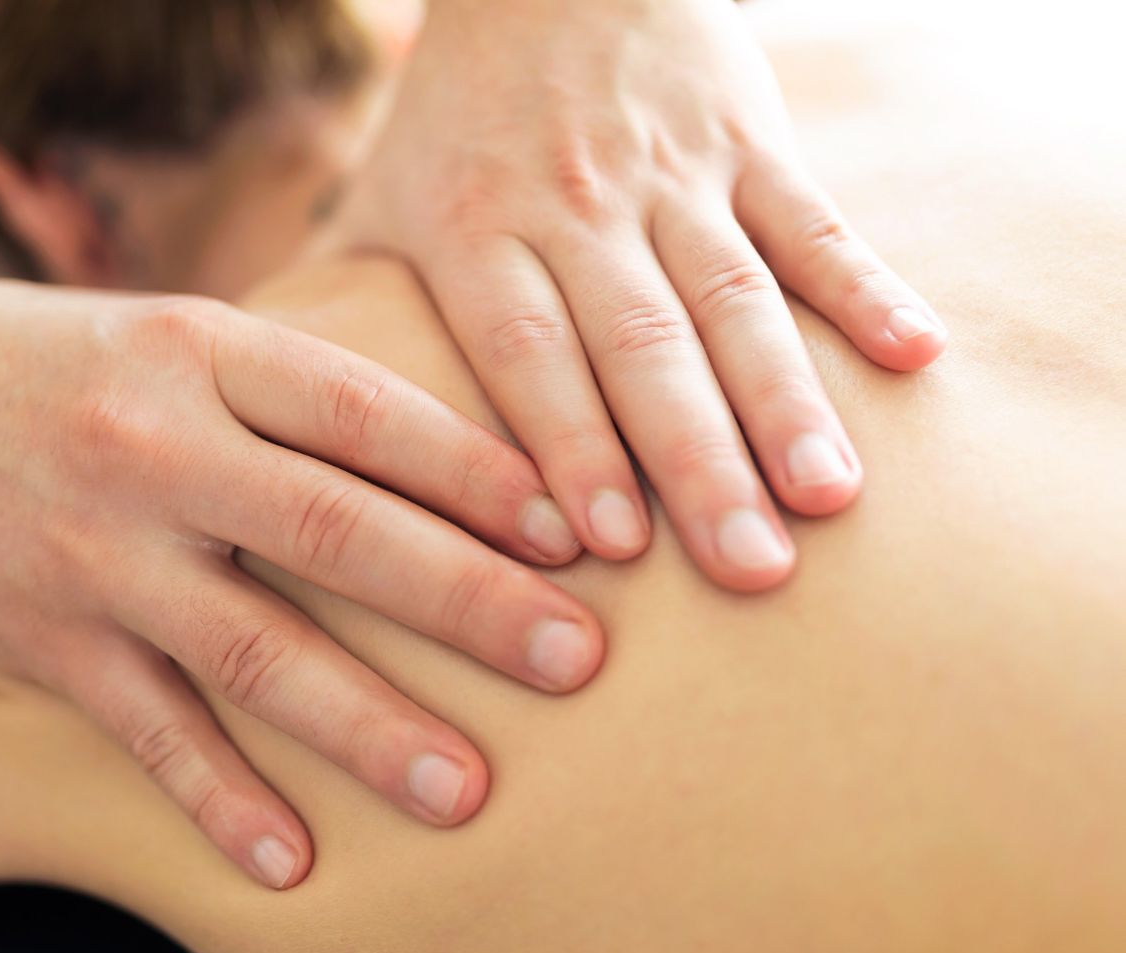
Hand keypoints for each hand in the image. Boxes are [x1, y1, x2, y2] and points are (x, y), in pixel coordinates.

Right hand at [0, 276, 602, 888]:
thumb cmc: (50, 360)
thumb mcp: (173, 333)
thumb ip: (290, 388)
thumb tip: (455, 457)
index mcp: (203, 350)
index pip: (367, 414)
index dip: (479, 473)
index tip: (575, 532)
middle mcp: (155, 448)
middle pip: (337, 531)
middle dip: (468, 602)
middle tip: (577, 662)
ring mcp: (95, 550)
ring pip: (254, 650)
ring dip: (368, 727)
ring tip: (465, 792)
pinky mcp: (41, 637)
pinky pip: (149, 730)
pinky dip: (220, 800)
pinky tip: (292, 861)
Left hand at [329, 0, 946, 589]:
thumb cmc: (459, 118)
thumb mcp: (383, 197)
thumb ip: (348, 306)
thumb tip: (299, 434)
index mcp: (478, 231)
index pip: (528, 351)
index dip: (570, 443)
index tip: (611, 546)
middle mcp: (575, 209)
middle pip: (642, 346)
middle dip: (695, 462)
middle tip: (746, 571)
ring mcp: (670, 174)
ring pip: (734, 295)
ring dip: (785, 398)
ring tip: (827, 498)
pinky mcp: (747, 139)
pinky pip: (812, 218)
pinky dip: (864, 285)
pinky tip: (916, 358)